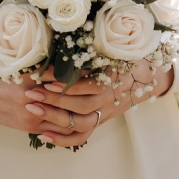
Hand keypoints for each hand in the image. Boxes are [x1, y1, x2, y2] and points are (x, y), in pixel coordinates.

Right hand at [0, 57, 103, 146]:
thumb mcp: (16, 57)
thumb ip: (40, 58)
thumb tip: (65, 50)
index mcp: (32, 78)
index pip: (68, 77)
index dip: (86, 73)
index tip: (100, 65)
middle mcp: (34, 99)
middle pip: (73, 100)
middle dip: (91, 95)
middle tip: (107, 85)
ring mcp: (33, 115)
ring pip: (69, 120)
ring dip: (85, 113)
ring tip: (98, 104)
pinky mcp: (30, 126)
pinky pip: (58, 132)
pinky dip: (71, 127)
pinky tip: (81, 118)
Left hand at [30, 61, 176, 135]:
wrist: (147, 77)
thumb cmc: (125, 58)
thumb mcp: (113, 49)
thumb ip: (91, 49)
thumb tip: (59, 39)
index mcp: (114, 79)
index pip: (87, 84)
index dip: (65, 82)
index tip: (44, 75)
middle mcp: (109, 99)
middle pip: (81, 105)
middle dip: (53, 99)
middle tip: (31, 91)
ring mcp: (104, 113)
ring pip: (80, 122)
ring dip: (54, 117)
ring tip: (32, 108)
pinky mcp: (99, 122)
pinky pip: (82, 137)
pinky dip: (63, 139)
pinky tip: (43, 136)